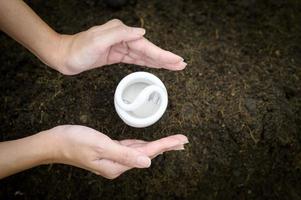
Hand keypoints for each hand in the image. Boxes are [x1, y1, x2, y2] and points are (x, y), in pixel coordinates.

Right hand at [48, 125, 187, 178]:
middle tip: (182, 141)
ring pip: (140, 150)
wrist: (55, 142)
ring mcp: (113, 159)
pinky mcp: (109, 152)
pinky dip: (141, 144)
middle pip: (148, 153)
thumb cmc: (75, 142)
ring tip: (170, 143)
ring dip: (156, 145)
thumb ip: (125, 154)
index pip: (148, 153)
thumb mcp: (101, 146)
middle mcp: (117, 164)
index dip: (166, 145)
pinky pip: (130, 148)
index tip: (181, 140)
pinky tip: (147, 144)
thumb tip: (147, 162)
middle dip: (166, 146)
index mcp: (117, 165)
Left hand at [54, 19, 186, 74]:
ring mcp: (120, 47)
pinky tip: (155, 64)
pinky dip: (147, 62)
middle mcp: (123, 38)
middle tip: (181, 64)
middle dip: (165, 58)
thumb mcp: (97, 40)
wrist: (64, 56)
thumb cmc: (78, 49)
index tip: (176, 60)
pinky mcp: (116, 55)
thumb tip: (141, 33)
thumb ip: (120, 34)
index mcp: (121, 33)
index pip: (146, 46)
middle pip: (149, 50)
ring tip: (173, 65)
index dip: (162, 54)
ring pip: (144, 55)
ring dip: (159, 61)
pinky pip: (136, 59)